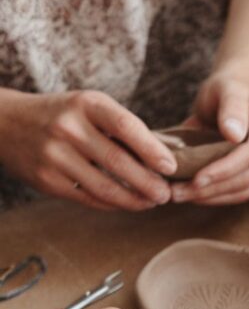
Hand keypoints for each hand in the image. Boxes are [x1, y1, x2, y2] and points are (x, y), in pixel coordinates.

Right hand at [0, 89, 175, 210]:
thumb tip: (166, 155)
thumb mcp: (88, 108)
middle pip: (118, 162)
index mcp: (85, 103)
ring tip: (152, 202)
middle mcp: (69, 127)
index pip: (125, 126)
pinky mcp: (48, 181)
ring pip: (105, 188)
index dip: (152, 149)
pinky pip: (89, 199)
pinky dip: (114, 205)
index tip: (171, 167)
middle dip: (148, 183)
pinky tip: (128, 204)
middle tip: (167, 194)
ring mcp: (56, 156)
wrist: (8, 124)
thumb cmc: (62, 116)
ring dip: (134, 200)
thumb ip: (121, 128)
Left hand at [171, 74, 248, 205]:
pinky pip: (240, 193)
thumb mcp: (224, 89)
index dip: (225, 169)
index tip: (197, 179)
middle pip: (248, 175)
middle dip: (213, 187)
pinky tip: (195, 196)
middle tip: (179, 193)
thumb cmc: (223, 91)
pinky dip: (217, 197)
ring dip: (212, 196)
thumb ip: (231, 107)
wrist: (226, 99)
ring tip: (182, 196)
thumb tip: (235, 134)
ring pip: (245, 189)